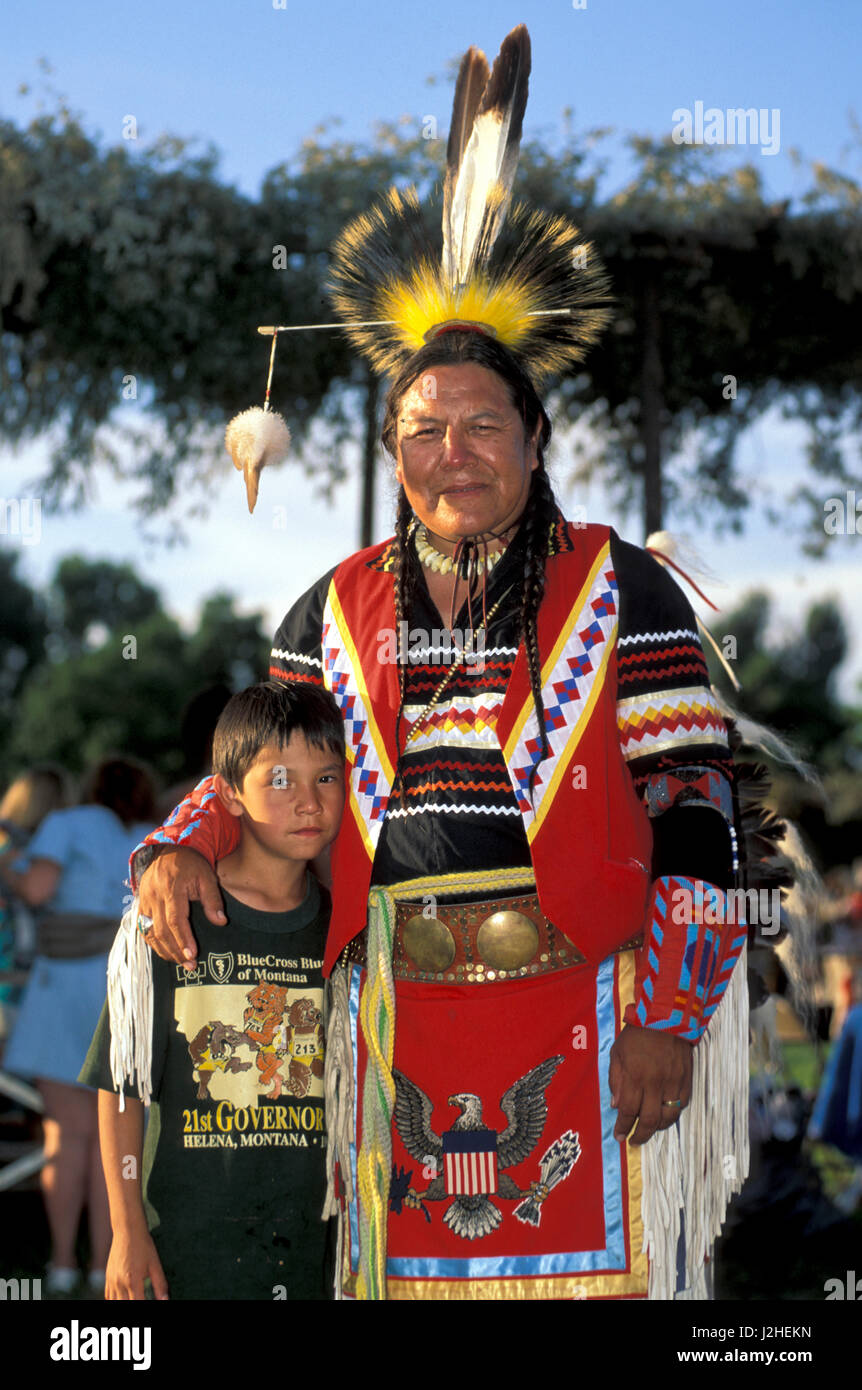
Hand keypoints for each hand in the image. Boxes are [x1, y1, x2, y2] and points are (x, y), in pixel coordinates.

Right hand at [106, 1229, 168, 1300]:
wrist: (128, 1230)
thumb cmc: (143, 1246)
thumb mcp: (155, 1264)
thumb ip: (160, 1285)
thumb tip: (165, 1300)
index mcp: (132, 1280)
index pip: (138, 1304)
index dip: (145, 1306)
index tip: (150, 1302)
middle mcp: (119, 1283)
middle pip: (124, 1305)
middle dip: (134, 1304)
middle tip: (142, 1298)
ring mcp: (111, 1280)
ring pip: (114, 1302)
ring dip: (123, 1303)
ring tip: (134, 1297)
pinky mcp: (107, 1277)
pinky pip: (108, 1295)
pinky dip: (115, 1300)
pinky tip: (123, 1298)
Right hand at [138, 848, 224, 966]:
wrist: (168, 850)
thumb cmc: (191, 864)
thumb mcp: (207, 877)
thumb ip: (213, 900)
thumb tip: (221, 922)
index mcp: (171, 888)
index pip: (175, 919)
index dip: (183, 939)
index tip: (192, 955)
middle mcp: (153, 896)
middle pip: (161, 930)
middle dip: (175, 950)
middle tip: (190, 966)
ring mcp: (144, 901)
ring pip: (150, 932)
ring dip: (164, 951)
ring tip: (180, 963)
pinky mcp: (140, 905)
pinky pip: (143, 929)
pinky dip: (154, 943)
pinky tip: (166, 952)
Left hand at [608, 1023, 692, 1145]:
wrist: (666, 1016)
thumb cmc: (637, 1033)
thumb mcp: (617, 1053)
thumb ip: (616, 1080)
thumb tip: (616, 1106)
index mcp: (636, 1076)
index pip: (629, 1111)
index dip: (623, 1127)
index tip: (618, 1136)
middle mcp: (656, 1083)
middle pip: (650, 1120)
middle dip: (640, 1135)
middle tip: (633, 1141)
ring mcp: (674, 1082)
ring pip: (669, 1116)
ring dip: (658, 1128)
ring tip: (649, 1130)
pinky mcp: (687, 1079)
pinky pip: (682, 1104)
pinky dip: (673, 1113)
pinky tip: (665, 1114)